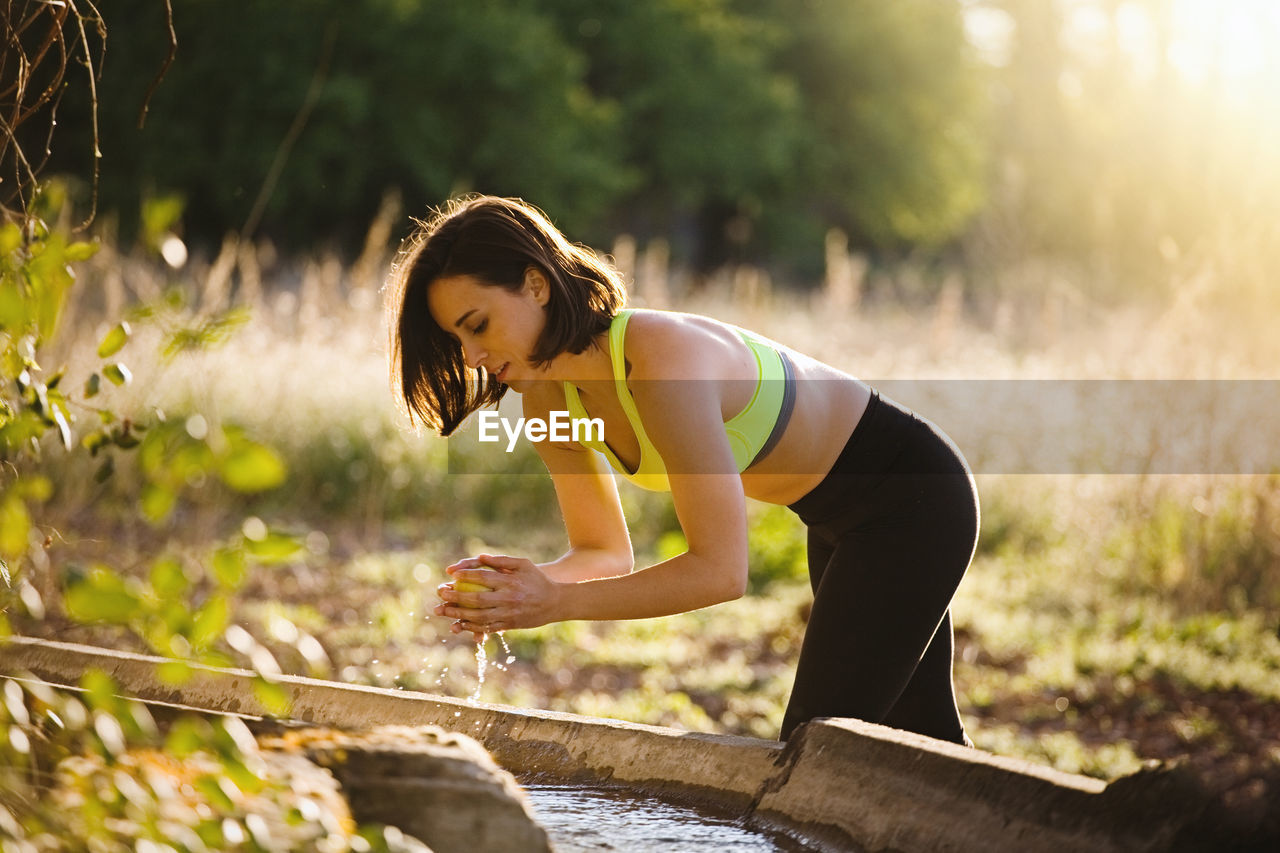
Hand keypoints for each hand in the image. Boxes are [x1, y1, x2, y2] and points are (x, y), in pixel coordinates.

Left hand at [433, 553, 560, 638]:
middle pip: (477, 599)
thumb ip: (502, 560)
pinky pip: (488, 627)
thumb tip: (480, 557)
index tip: (451, 574)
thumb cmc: (537, 579)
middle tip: (441, 592)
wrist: (555, 602)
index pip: (483, 577)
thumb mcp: (523, 564)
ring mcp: (509, 613)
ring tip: (444, 610)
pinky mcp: (510, 624)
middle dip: (456, 596)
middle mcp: (509, 598)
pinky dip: (472, 627)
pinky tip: (460, 624)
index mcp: (511, 581)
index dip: (466, 575)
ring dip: (459, 613)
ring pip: (479, 616)